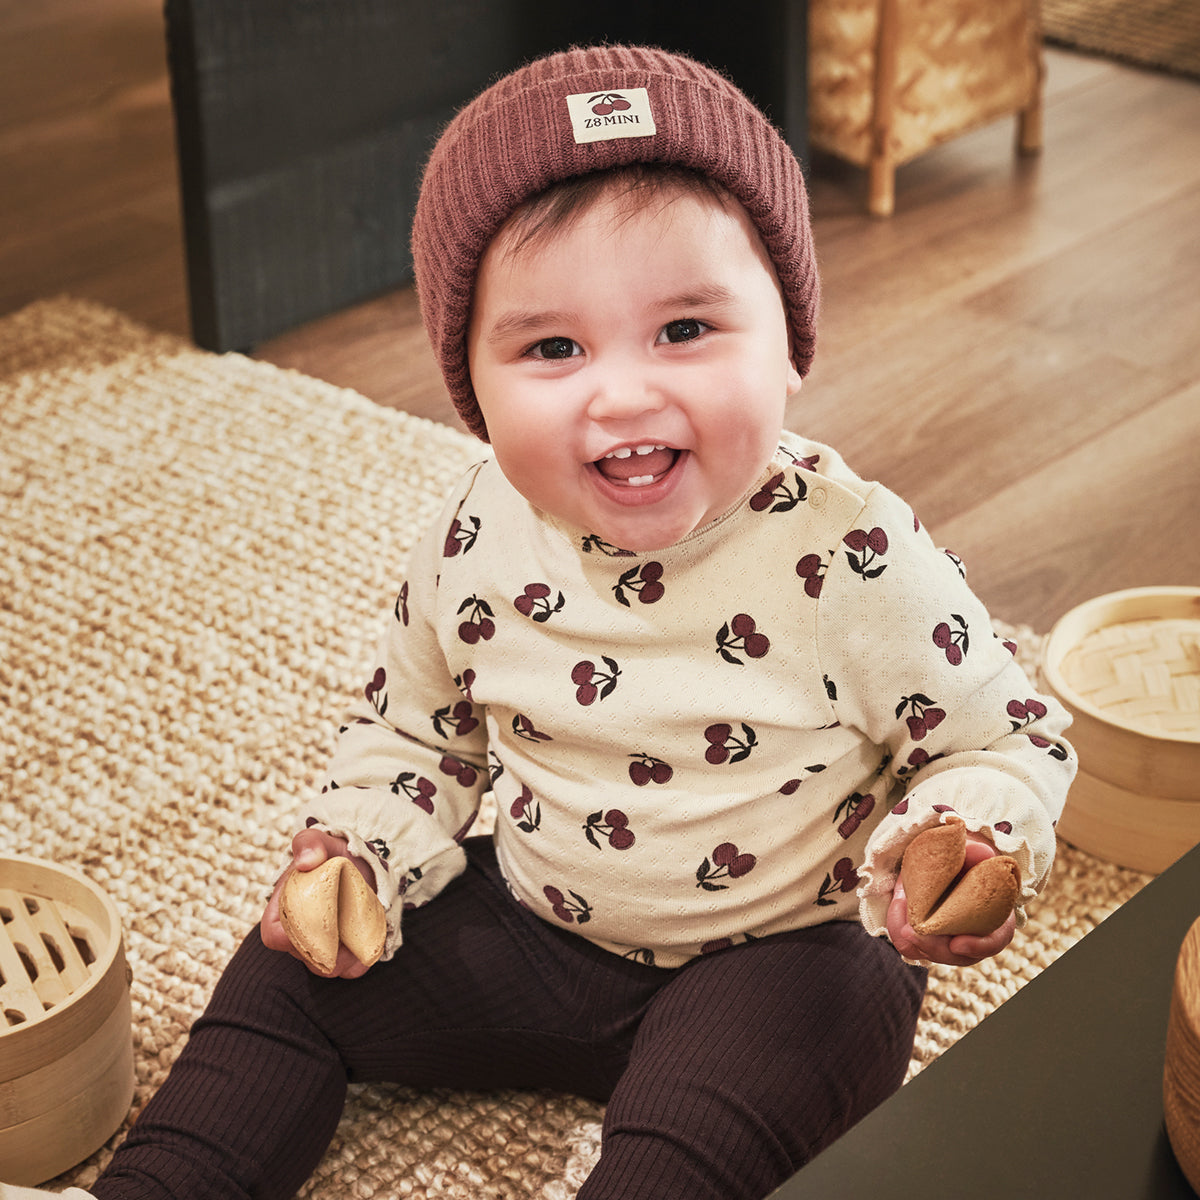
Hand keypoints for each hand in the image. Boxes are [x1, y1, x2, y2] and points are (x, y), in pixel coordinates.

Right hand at [260, 827, 378, 978]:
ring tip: (362, 924)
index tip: (319, 913)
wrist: (361, 867)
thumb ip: (309, 843)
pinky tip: (370, 934)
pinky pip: (353, 970)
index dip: (293, 932)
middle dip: (330, 944)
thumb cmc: (332, 856)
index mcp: (282, 914)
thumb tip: (307, 861)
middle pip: (307, 957)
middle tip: (350, 919)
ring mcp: (323, 952)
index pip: (275, 936)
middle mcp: (300, 939)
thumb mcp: (320, 841)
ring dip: (349, 951)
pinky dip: (363, 956)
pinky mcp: (347, 958)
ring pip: (330, 968)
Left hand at [886, 835, 1016, 965]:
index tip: (957, 943)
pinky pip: (909, 945)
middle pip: (954, 955)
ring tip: (899, 903)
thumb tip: (981, 853)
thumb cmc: (965, 862)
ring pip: (927, 952)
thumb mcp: (973, 854)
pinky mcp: (925, 939)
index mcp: (995, 919)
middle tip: (909, 932)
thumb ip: (976, 853)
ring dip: (910, 934)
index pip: (993, 942)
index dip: (978, 946)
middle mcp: (972, 938)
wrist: (947, 865)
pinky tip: (897, 903)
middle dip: (931, 946)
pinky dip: (898, 926)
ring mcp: (947, 943)